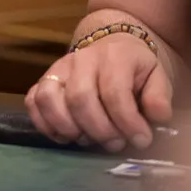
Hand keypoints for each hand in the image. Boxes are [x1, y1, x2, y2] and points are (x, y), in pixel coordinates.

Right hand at [26, 34, 172, 150]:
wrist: (113, 46)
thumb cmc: (136, 69)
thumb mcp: (157, 77)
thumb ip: (159, 96)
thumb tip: (156, 116)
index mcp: (113, 57)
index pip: (113, 92)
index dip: (127, 122)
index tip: (141, 139)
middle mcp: (81, 59)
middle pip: (79, 98)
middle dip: (99, 130)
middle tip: (115, 143)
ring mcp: (58, 68)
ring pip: (47, 98)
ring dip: (66, 127)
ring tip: (87, 140)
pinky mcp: (43, 79)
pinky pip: (31, 100)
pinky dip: (43, 123)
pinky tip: (64, 135)